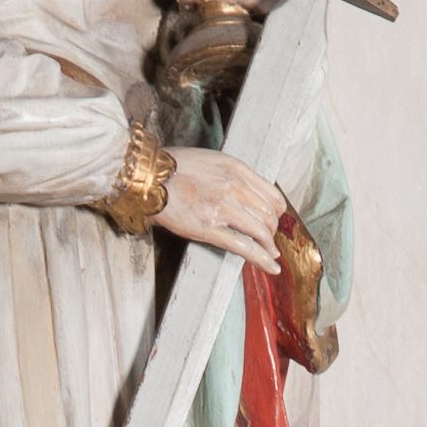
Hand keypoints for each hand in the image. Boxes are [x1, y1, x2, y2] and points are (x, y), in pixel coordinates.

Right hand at [157, 147, 283, 273]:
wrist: (149, 178)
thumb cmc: (174, 168)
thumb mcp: (212, 160)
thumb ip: (233, 175)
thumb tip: (248, 192)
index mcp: (236, 169)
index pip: (271, 194)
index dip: (277, 210)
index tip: (275, 218)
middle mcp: (234, 187)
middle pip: (268, 214)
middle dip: (272, 229)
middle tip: (269, 237)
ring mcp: (223, 208)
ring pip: (261, 231)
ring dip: (269, 245)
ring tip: (270, 253)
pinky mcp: (209, 229)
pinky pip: (245, 247)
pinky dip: (262, 259)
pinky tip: (271, 266)